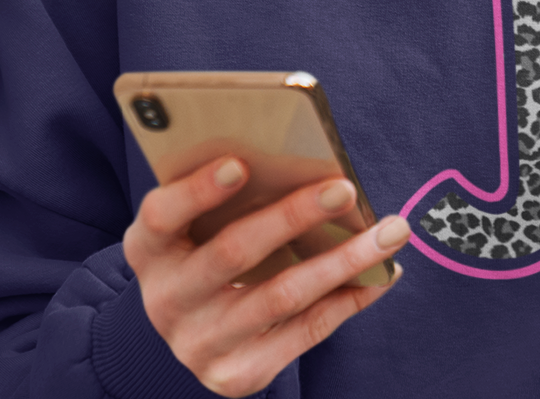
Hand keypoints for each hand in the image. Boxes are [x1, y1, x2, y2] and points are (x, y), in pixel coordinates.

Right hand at [122, 158, 409, 396]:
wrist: (191, 336)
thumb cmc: (205, 254)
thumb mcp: (196, 228)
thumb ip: (230, 198)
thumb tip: (308, 166)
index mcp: (149, 249)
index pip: (162, 215)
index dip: (198, 191)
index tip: (241, 163)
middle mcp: (166, 300)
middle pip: (233, 253)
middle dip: (293, 216)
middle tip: (344, 188)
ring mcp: (200, 343)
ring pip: (282, 296)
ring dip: (344, 261)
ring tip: (390, 232)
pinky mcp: (237, 375)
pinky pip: (304, 332)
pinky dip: (349, 299)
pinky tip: (381, 274)